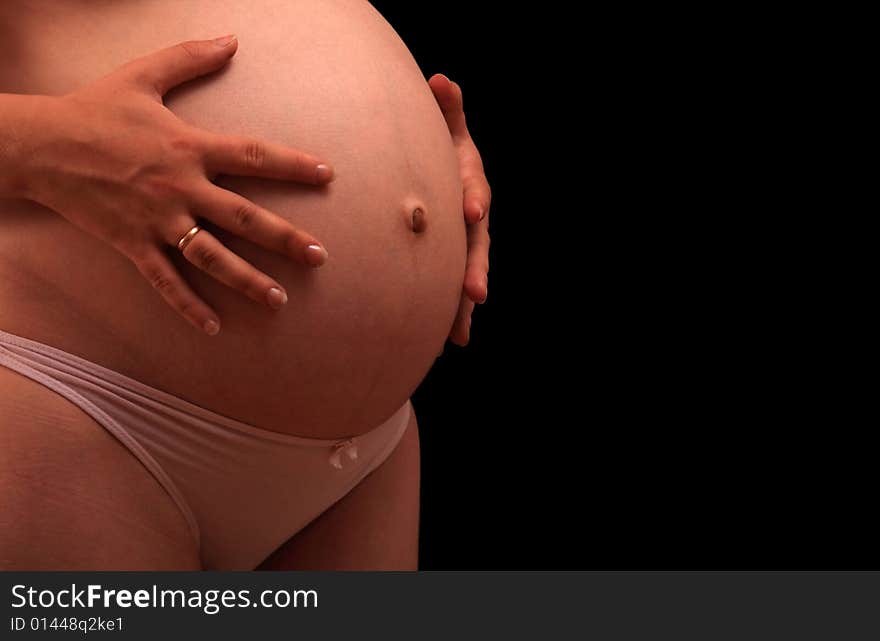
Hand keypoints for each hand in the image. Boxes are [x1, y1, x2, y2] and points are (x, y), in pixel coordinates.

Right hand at [18, 35, 333, 335]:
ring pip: (212, 256)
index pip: (255, 155)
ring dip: (247, 280)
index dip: (294, 164)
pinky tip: (213, 327)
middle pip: (244, 217)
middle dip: (285, 238)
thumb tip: (231, 39)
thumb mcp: (144, 75)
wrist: (39, 145)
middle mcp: (181, 187)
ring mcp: (157, 220)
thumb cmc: (94, 109)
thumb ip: (190, 57)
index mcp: (189, 146)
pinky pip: (165, 281)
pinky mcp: (133, 244)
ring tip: (279, 300)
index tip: (327, 175)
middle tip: (319, 257)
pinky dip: (188, 306)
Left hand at [428, 73, 490, 346]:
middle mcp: (475, 217)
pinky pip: (454, 289)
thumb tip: (440, 79)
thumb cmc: (443, 149)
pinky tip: (452, 341)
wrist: (448, 174)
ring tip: (461, 329)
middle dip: (476, 268)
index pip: (475, 190)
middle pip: (478, 244)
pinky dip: (453, 315)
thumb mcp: (448, 129)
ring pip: (469, 273)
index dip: (474, 198)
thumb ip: (448, 110)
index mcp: (471, 183)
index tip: (471, 211)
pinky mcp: (455, 261)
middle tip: (474, 291)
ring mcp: (467, 242)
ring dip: (464, 300)